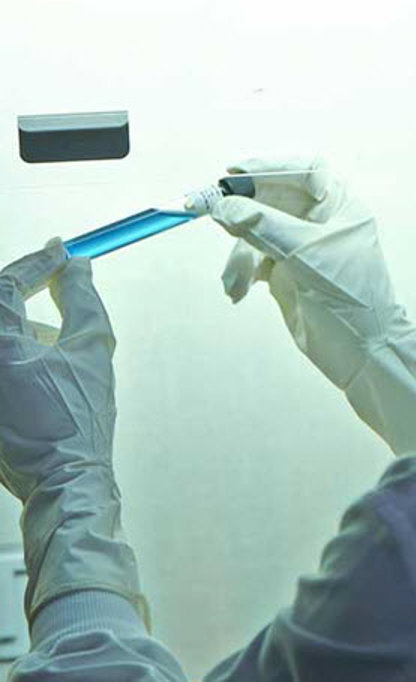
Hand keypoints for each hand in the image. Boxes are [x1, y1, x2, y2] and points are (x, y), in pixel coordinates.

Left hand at [0, 240, 147, 628]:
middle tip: (58, 281)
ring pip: (3, 338)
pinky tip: (50, 371)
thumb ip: (83, 299)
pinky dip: (21, 354)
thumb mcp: (91, 350)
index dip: (39, 263)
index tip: (64, 251)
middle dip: (27, 292)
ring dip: (28, 327)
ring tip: (64, 346)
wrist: (65, 480)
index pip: (7, 284)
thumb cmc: (80, 418)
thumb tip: (78, 266)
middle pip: (0, 309)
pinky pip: (3, 363)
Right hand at [211, 154, 410, 389]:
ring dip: (240, 255)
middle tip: (212, 213)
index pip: (304, 170)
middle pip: (272, 199)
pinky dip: (242, 272)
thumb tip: (225, 204)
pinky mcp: (287, 271)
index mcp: (341, 206)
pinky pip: (254, 259)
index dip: (269, 166)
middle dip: (243, 211)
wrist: (363, 354)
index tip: (236, 173)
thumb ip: (264, 225)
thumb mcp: (306, 256)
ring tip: (236, 280)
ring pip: (257, 232)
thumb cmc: (352, 300)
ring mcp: (302, 247)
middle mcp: (321, 222)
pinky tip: (238, 290)